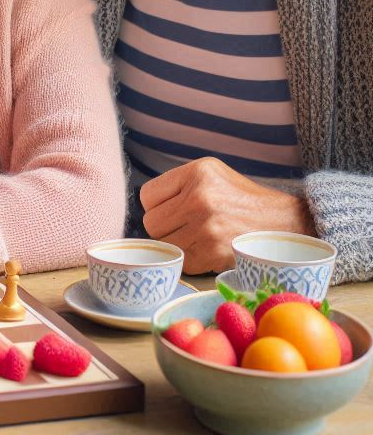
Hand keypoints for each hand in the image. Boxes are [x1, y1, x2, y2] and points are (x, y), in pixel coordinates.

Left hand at [140, 157, 316, 274]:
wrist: (287, 224)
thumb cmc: (242, 200)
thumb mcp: (212, 174)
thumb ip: (178, 184)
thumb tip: (146, 205)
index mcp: (196, 173)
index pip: (147, 196)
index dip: (157, 205)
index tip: (174, 209)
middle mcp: (199, 197)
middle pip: (151, 223)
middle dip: (165, 227)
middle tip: (187, 226)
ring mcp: (206, 226)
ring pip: (164, 244)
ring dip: (177, 244)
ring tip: (199, 237)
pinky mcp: (213, 252)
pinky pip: (182, 261)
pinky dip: (191, 260)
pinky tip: (208, 250)